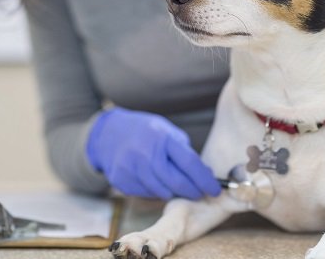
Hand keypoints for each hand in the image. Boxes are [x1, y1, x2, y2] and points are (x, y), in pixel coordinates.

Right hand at [86, 107, 221, 199]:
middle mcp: (145, 153)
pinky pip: (146, 193)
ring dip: (173, 192)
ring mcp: (131, 168)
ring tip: (177, 185)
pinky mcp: (122, 181)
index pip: (189, 162)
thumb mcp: (166, 131)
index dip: (205, 179)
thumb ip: (184, 151)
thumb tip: (204, 174)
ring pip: (161, 191)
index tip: (216, 189)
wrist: (108, 134)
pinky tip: (154, 181)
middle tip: (200, 193)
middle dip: (192, 191)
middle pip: (176, 182)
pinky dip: (155, 191)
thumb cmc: (145, 132)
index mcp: (161, 137)